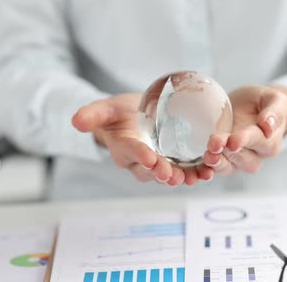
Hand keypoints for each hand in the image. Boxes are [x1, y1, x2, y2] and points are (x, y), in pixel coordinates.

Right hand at [72, 93, 213, 185]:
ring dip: (183, 177)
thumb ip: (93, 114)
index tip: (149, 157)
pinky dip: (197, 172)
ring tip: (196, 177)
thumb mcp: (106, 108)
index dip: (139, 156)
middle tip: (173, 174)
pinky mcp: (174, 162)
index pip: (130, 154)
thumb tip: (75, 121)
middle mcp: (140, 162)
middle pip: (152, 171)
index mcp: (123, 149)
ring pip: (170, 174)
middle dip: (163, 173)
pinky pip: (185, 170)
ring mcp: (158, 165)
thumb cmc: (118, 114)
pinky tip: (210, 171)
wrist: (133, 119)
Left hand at [203, 86, 286, 173]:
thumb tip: (268, 125)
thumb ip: (275, 111)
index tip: (233, 141)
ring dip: (216, 162)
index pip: (258, 142)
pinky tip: (196, 171)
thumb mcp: (273, 99)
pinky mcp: (221, 160)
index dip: (244, 141)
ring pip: (227, 167)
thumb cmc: (263, 104)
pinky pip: (213, 169)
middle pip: (241, 158)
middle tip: (214, 144)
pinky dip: (204, 171)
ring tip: (207, 156)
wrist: (250, 109)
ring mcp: (236, 161)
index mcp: (269, 142)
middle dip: (227, 152)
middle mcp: (254, 156)